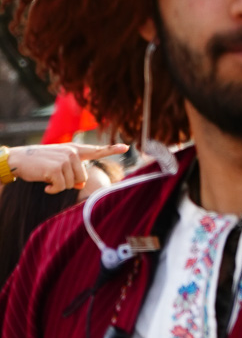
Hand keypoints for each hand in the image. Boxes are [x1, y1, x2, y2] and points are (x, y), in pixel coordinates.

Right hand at [9, 143, 125, 193]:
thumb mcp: (58, 162)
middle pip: (82, 178)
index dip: (111, 149)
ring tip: (48, 176)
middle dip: (68, 182)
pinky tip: (45, 183)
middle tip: (53, 175)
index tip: (125, 147)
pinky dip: (52, 189)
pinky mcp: (57, 168)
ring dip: (59, 185)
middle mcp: (72, 152)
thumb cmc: (39, 162)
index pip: (96, 150)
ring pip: (72, 184)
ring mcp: (65, 159)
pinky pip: (61, 187)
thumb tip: (81, 184)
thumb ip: (73, 170)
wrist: (19, 159)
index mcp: (74, 149)